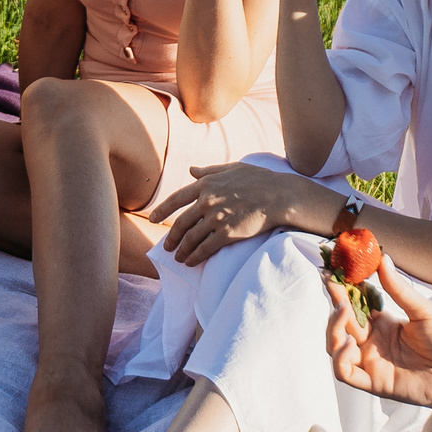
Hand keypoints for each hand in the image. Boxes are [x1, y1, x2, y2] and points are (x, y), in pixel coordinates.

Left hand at [149, 161, 316, 265]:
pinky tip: (190, 262)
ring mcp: (216, 219)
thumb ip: (208, 171)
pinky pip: (205, 249)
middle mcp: (207, 202)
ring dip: (182, 250)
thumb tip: (191, 170)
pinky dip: (195, 257)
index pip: (176, 199)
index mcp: (205, 185)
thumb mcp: (231, 168)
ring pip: (191, 238)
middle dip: (171, 237)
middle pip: (181, 223)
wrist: (278, 196)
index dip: (162, 211)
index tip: (152, 219)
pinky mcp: (227, 234)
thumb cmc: (258, 179)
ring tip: (178, 258)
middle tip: (166, 247)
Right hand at [326, 259, 431, 411]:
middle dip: (334, 301)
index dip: (342, 288)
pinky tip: (349, 344)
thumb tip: (383, 258)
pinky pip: (345, 372)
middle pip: (341, 321)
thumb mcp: (422, 310)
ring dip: (333, 327)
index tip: (334, 269)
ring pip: (335, 346)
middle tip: (332, 282)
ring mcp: (370, 362)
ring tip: (343, 310)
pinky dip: (340, 358)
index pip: (354, 303)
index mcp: (381, 323)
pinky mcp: (373, 382)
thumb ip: (399, 288)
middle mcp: (371, 342)